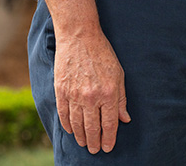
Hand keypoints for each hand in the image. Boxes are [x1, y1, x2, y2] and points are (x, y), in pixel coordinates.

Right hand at [54, 30, 131, 152]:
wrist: (79, 36)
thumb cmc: (102, 53)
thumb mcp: (118, 74)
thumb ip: (121, 98)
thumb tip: (124, 119)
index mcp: (109, 93)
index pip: (110, 124)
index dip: (109, 139)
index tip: (108, 148)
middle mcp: (91, 97)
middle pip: (92, 128)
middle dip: (95, 142)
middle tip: (95, 150)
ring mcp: (74, 94)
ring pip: (77, 124)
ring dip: (81, 137)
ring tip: (84, 143)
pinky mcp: (61, 90)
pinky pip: (64, 114)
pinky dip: (67, 125)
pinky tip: (71, 130)